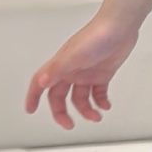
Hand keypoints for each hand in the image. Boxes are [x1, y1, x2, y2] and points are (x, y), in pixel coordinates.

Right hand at [24, 11, 139, 129]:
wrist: (121, 27)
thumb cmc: (97, 35)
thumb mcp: (74, 55)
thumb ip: (57, 69)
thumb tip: (42, 82)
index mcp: (61, 66)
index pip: (41, 83)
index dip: (33, 96)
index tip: (30, 110)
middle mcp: (72, 70)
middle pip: (60, 96)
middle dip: (62, 112)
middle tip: (69, 125)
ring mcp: (87, 72)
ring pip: (81, 98)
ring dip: (87, 110)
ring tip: (96, 116)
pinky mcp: (103, 73)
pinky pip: (98, 93)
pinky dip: (101, 102)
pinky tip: (106, 106)